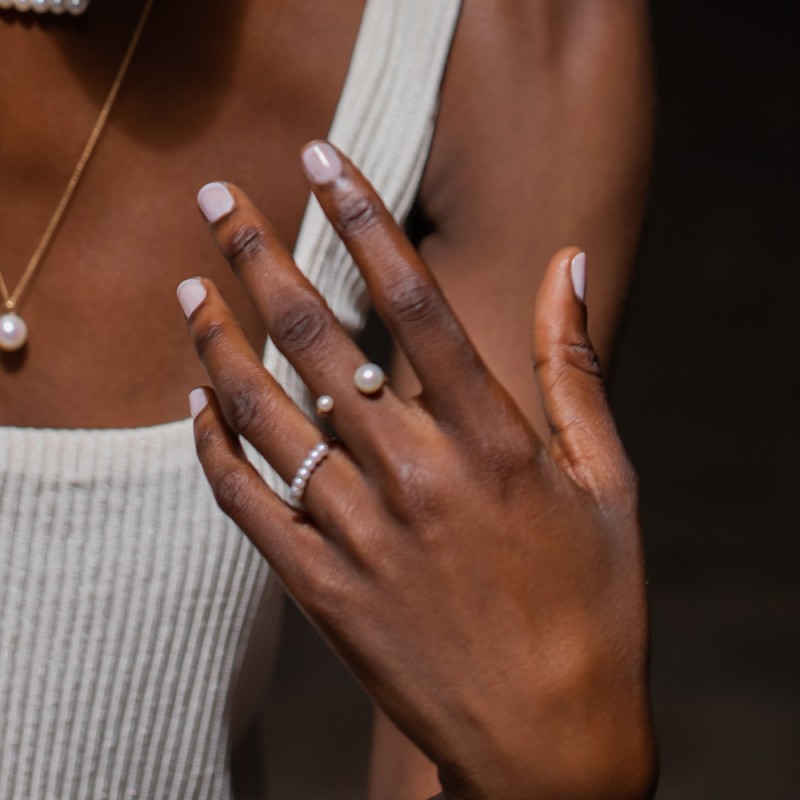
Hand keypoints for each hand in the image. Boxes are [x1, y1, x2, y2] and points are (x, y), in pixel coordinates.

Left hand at [179, 142, 655, 798]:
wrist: (547, 742)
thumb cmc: (592, 606)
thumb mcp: (609, 481)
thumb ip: (574, 368)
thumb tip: (569, 264)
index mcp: (495, 444)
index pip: (414, 300)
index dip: (363, 220)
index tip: (321, 158)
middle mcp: (418, 477)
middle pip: (319, 339)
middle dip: (259, 254)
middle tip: (215, 196)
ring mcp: (361, 535)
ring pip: (264, 415)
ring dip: (217, 341)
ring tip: (187, 286)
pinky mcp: (322, 590)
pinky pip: (246, 502)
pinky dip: (213, 446)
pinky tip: (195, 401)